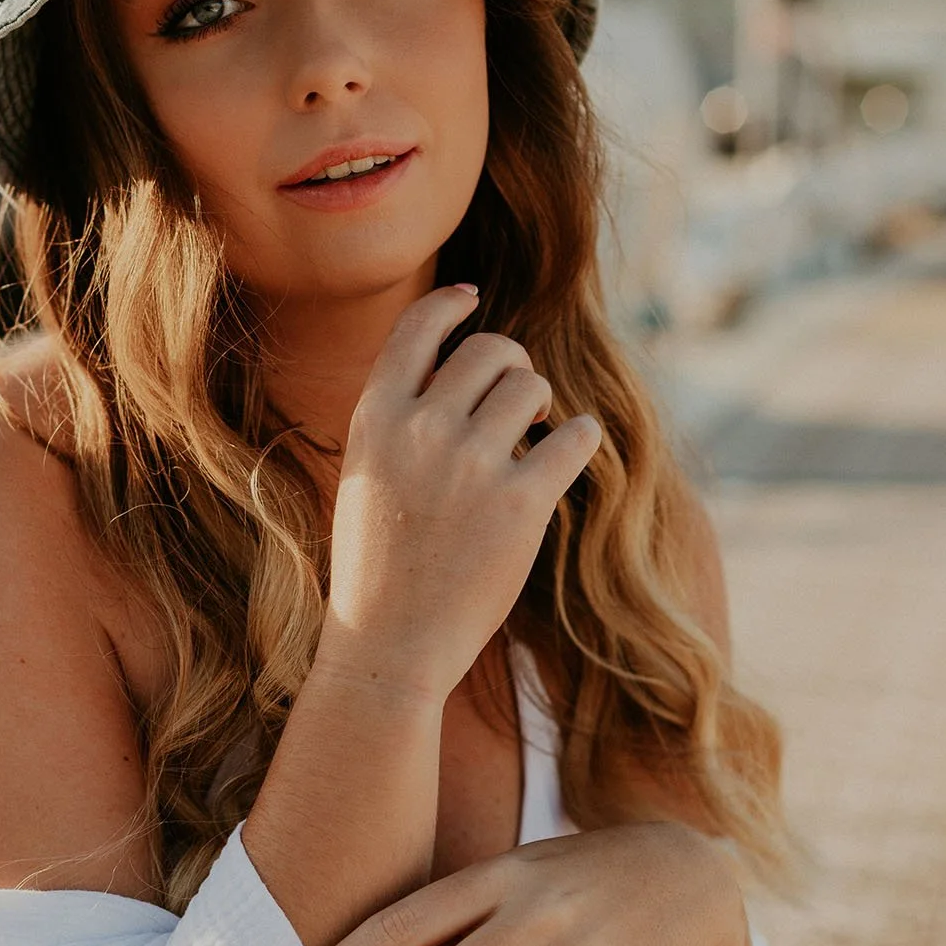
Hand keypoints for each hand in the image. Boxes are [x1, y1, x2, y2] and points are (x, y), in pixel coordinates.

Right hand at [317, 285, 600, 705]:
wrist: (386, 645)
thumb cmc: (375, 569)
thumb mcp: (365, 478)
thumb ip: (397, 423)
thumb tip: (445, 370)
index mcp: (375, 419)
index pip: (417, 328)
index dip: (450, 306)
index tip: (472, 300)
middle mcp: (422, 429)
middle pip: (489, 349)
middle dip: (510, 364)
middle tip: (516, 399)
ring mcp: (472, 464)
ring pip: (532, 386)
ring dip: (541, 403)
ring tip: (535, 433)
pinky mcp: (521, 503)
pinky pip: (574, 437)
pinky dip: (580, 436)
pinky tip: (574, 447)